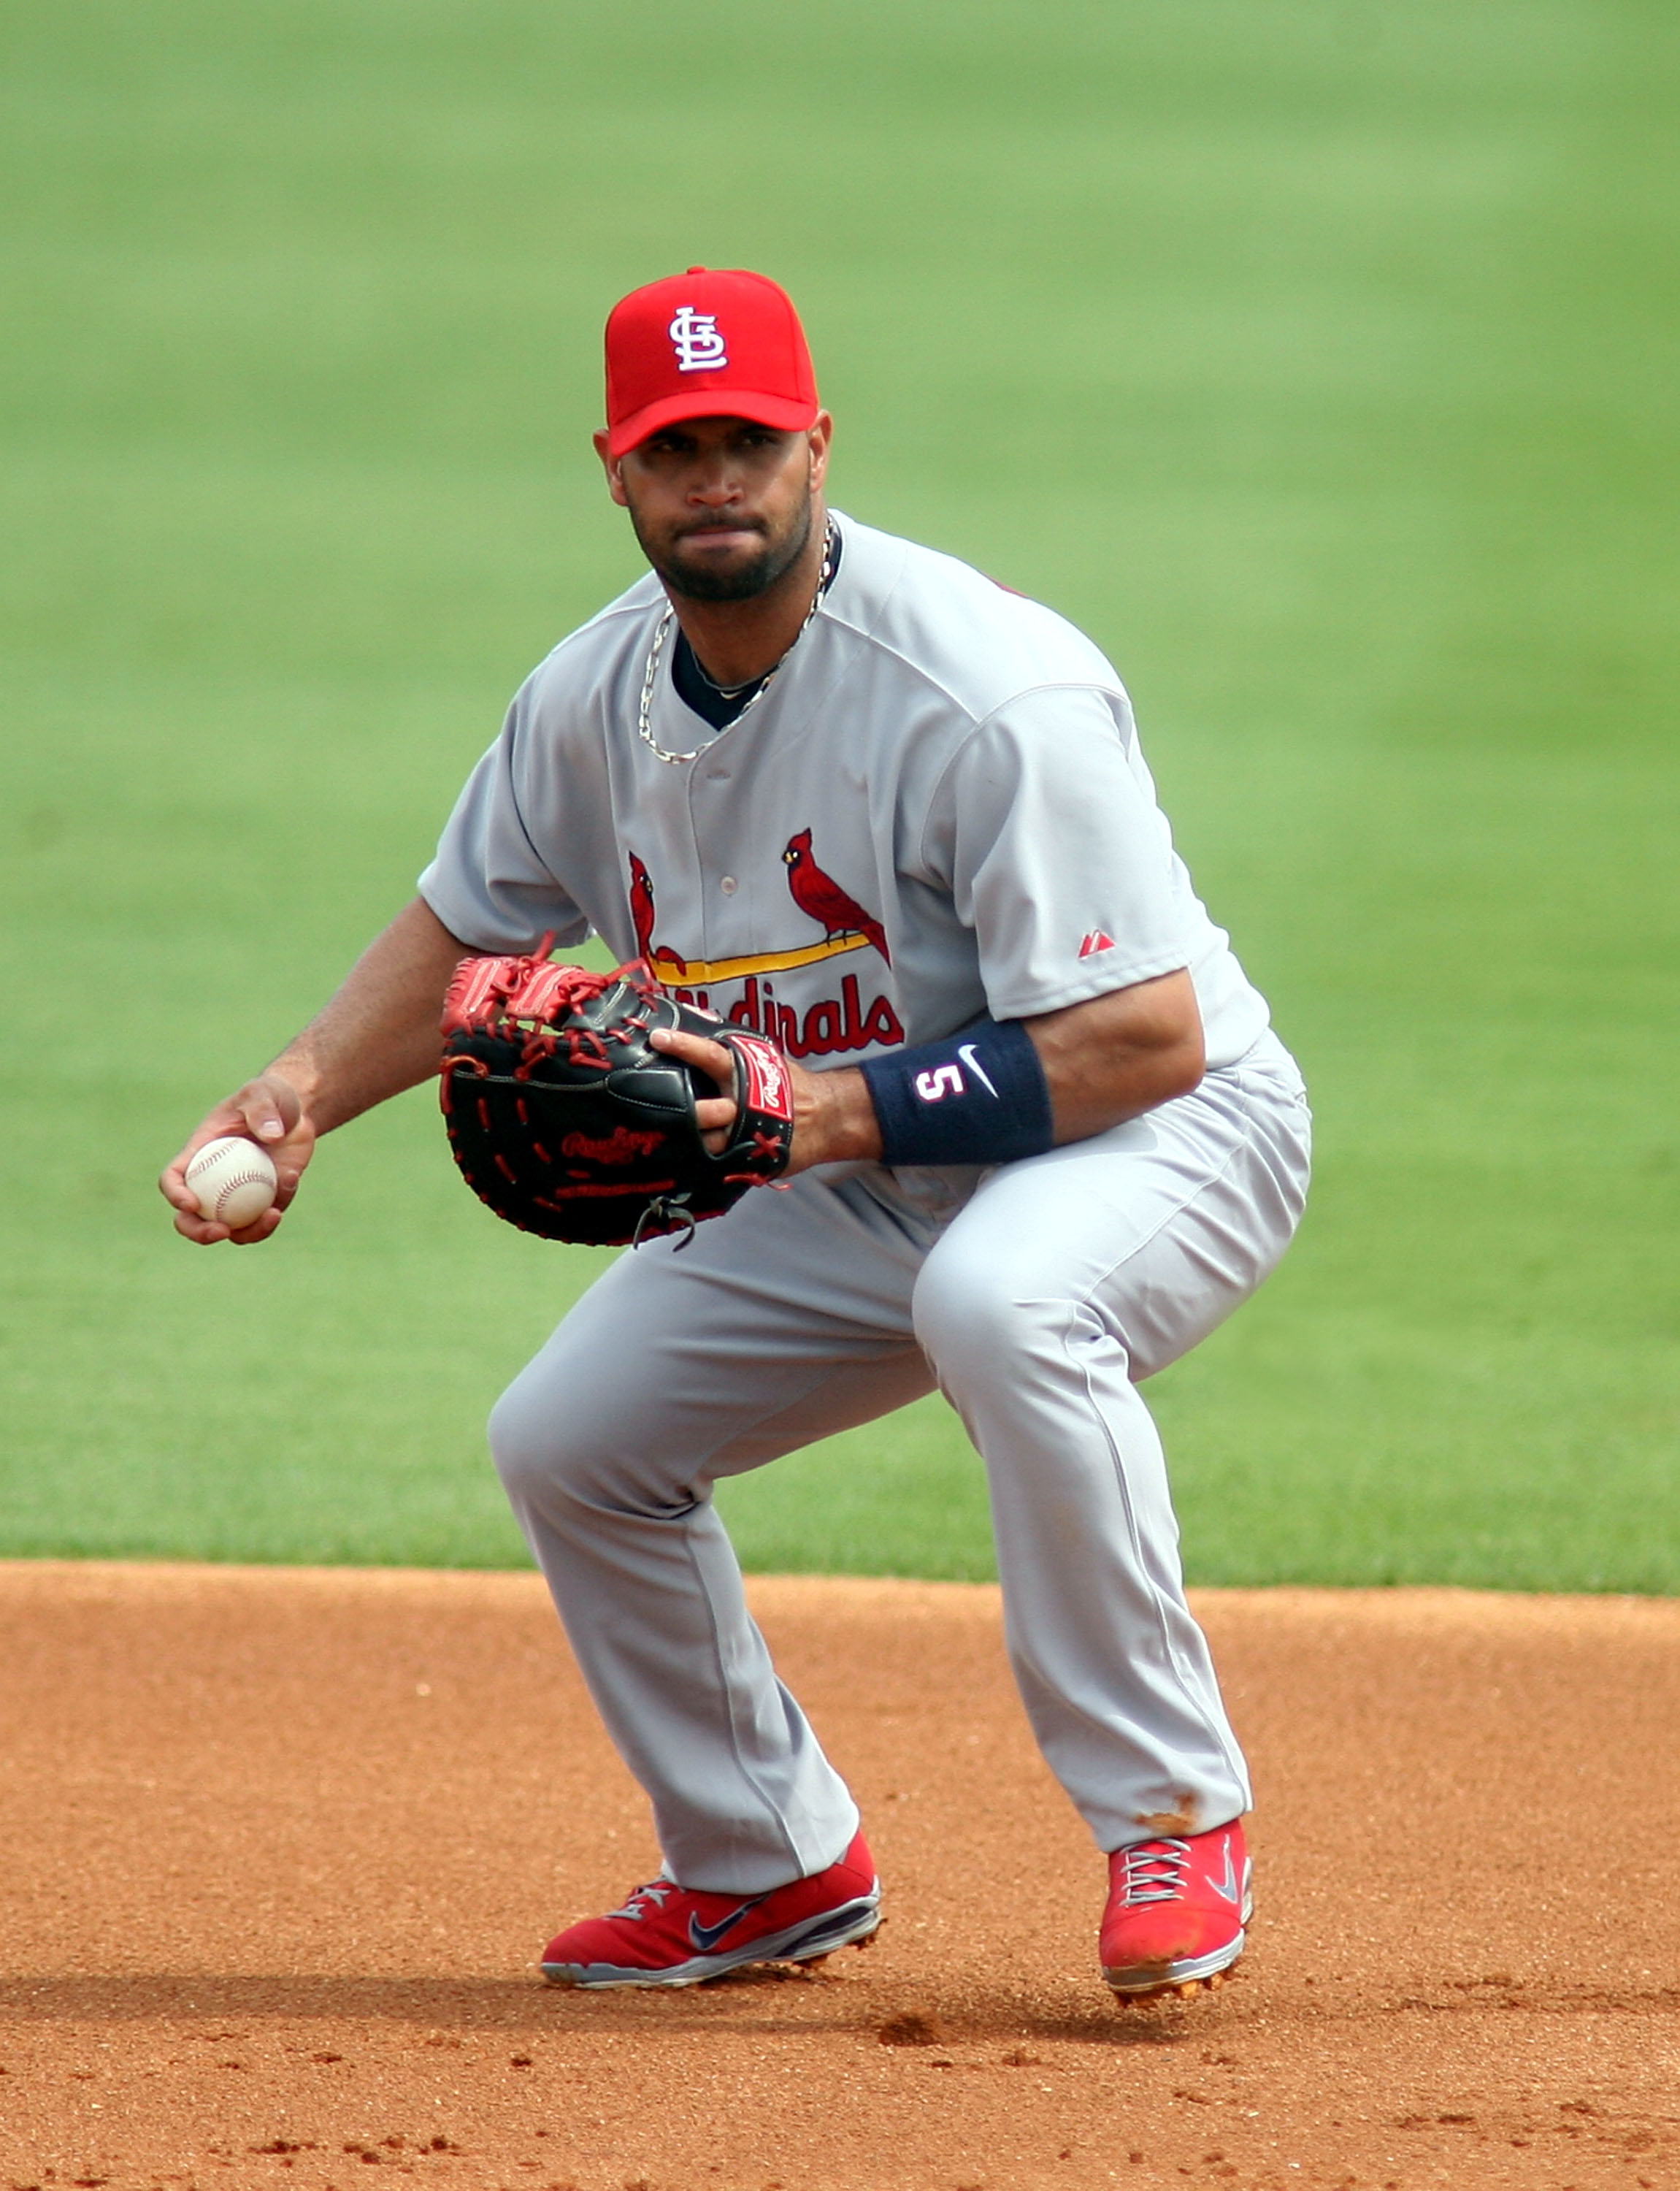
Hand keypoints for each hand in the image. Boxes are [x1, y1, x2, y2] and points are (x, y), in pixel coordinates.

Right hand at [159, 1072, 316, 1243]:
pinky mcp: (264, 1200)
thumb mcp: (263, 1094)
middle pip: (192, 1218)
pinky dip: (278, 1207)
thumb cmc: (269, 1098)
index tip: (192, 1204)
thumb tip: (271, 1137)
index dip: (175, 1194)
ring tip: (273, 1216)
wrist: (296, 1111)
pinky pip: (265, 1217)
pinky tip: (292, 1179)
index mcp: (199, 1155)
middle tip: (221, 1232)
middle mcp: (212, 1181)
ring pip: (232, 1229)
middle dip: (199, 1232)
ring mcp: (237, 1196)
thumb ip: (262, 1110)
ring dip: (249, 1232)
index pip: (173, 1178)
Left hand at [648, 1028, 880, 1175]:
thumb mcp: (767, 1059)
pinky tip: (684, 1161)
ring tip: (662, 1138)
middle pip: (702, 1112)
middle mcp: (742, 1106)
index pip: (711, 1056)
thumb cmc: (792, 1085)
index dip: (684, 1046)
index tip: (657, 1038)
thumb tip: (700, 1018)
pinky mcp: (750, 1163)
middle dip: (684, 1112)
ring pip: (706, 1144)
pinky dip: (702, 1162)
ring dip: (686, 1141)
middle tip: (657, 1108)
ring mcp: (745, 1137)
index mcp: (746, 1074)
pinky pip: (718, 1165)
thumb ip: (733, 1048)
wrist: (828, 1120)